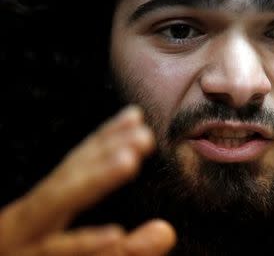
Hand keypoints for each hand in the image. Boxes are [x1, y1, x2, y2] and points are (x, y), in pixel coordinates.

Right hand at [0, 106, 175, 254]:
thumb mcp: (76, 250)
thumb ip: (126, 250)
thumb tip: (167, 231)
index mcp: (40, 216)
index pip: (73, 170)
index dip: (102, 141)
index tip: (134, 117)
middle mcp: (27, 226)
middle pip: (66, 180)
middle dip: (103, 153)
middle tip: (143, 132)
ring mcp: (21, 247)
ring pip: (54, 209)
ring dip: (92, 183)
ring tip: (129, 161)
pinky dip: (82, 247)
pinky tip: (112, 236)